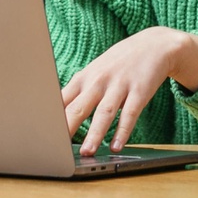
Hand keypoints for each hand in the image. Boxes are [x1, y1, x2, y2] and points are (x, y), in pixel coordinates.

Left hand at [61, 27, 197, 155]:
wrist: (154, 44)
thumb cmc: (119, 63)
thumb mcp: (95, 73)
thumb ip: (78, 94)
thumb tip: (57, 118)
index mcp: (85, 78)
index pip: (62, 100)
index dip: (51, 118)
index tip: (43, 135)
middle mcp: (99, 81)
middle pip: (79, 107)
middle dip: (68, 128)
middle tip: (58, 148)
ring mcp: (119, 85)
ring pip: (104, 112)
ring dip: (95, 133)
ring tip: (87, 152)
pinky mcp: (139, 90)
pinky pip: (130, 113)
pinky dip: (123, 131)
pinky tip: (116, 146)